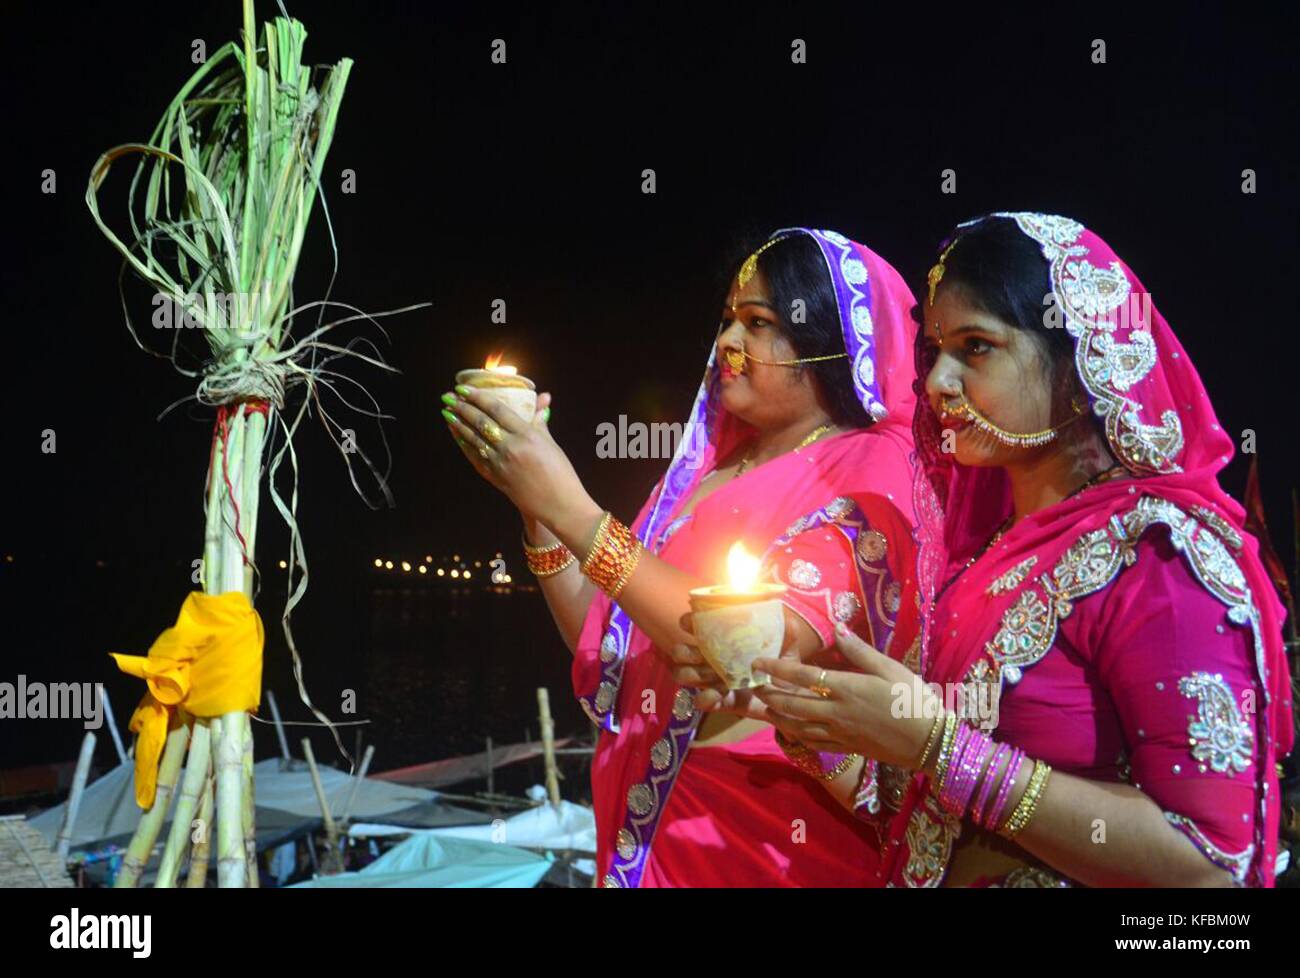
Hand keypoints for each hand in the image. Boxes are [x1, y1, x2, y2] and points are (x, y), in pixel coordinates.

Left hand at [442, 388, 590, 526]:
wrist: (557, 504)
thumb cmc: (559, 473)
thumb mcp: (550, 443)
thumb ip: (540, 420)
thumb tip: (543, 398)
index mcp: (527, 435)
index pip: (497, 410)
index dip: (478, 397)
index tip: (464, 388)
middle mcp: (510, 448)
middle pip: (481, 422)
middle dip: (462, 408)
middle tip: (448, 396)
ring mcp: (500, 464)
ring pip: (473, 439)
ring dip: (458, 424)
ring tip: (447, 412)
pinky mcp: (495, 477)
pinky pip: (475, 457)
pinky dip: (464, 444)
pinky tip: (456, 435)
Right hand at [669, 610, 813, 717]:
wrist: (793, 700)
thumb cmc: (784, 667)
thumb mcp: (788, 649)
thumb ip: (787, 635)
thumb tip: (787, 619)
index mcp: (725, 640)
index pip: (698, 626)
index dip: (689, 622)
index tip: (689, 623)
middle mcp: (713, 658)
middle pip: (682, 652)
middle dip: (684, 652)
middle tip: (700, 654)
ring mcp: (714, 681)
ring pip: (685, 675)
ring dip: (693, 674)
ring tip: (713, 676)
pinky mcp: (721, 701)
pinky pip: (702, 701)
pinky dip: (704, 698)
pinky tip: (713, 695)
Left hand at [744, 624, 940, 767]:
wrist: (930, 741)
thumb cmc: (913, 700)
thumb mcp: (890, 668)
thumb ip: (860, 650)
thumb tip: (837, 628)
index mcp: (846, 689)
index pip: (802, 677)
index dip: (776, 669)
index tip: (757, 663)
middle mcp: (836, 712)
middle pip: (792, 704)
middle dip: (769, 695)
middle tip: (752, 686)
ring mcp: (840, 733)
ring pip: (798, 726)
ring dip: (777, 717)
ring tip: (763, 708)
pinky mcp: (847, 747)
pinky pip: (814, 743)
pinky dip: (797, 736)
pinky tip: (791, 730)